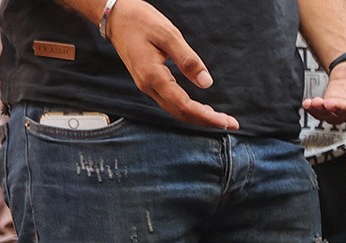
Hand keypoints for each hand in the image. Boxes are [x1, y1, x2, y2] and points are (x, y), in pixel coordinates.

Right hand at [103, 0, 237, 129]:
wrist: (115, 16)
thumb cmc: (140, 21)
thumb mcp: (168, 34)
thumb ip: (188, 60)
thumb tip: (206, 83)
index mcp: (153, 76)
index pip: (184, 105)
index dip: (206, 117)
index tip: (227, 122)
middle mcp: (148, 86)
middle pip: (180, 113)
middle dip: (206, 121)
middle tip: (231, 124)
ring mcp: (146, 85)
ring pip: (174, 110)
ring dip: (197, 117)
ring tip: (220, 119)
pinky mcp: (148, 82)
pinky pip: (170, 102)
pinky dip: (187, 108)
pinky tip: (201, 109)